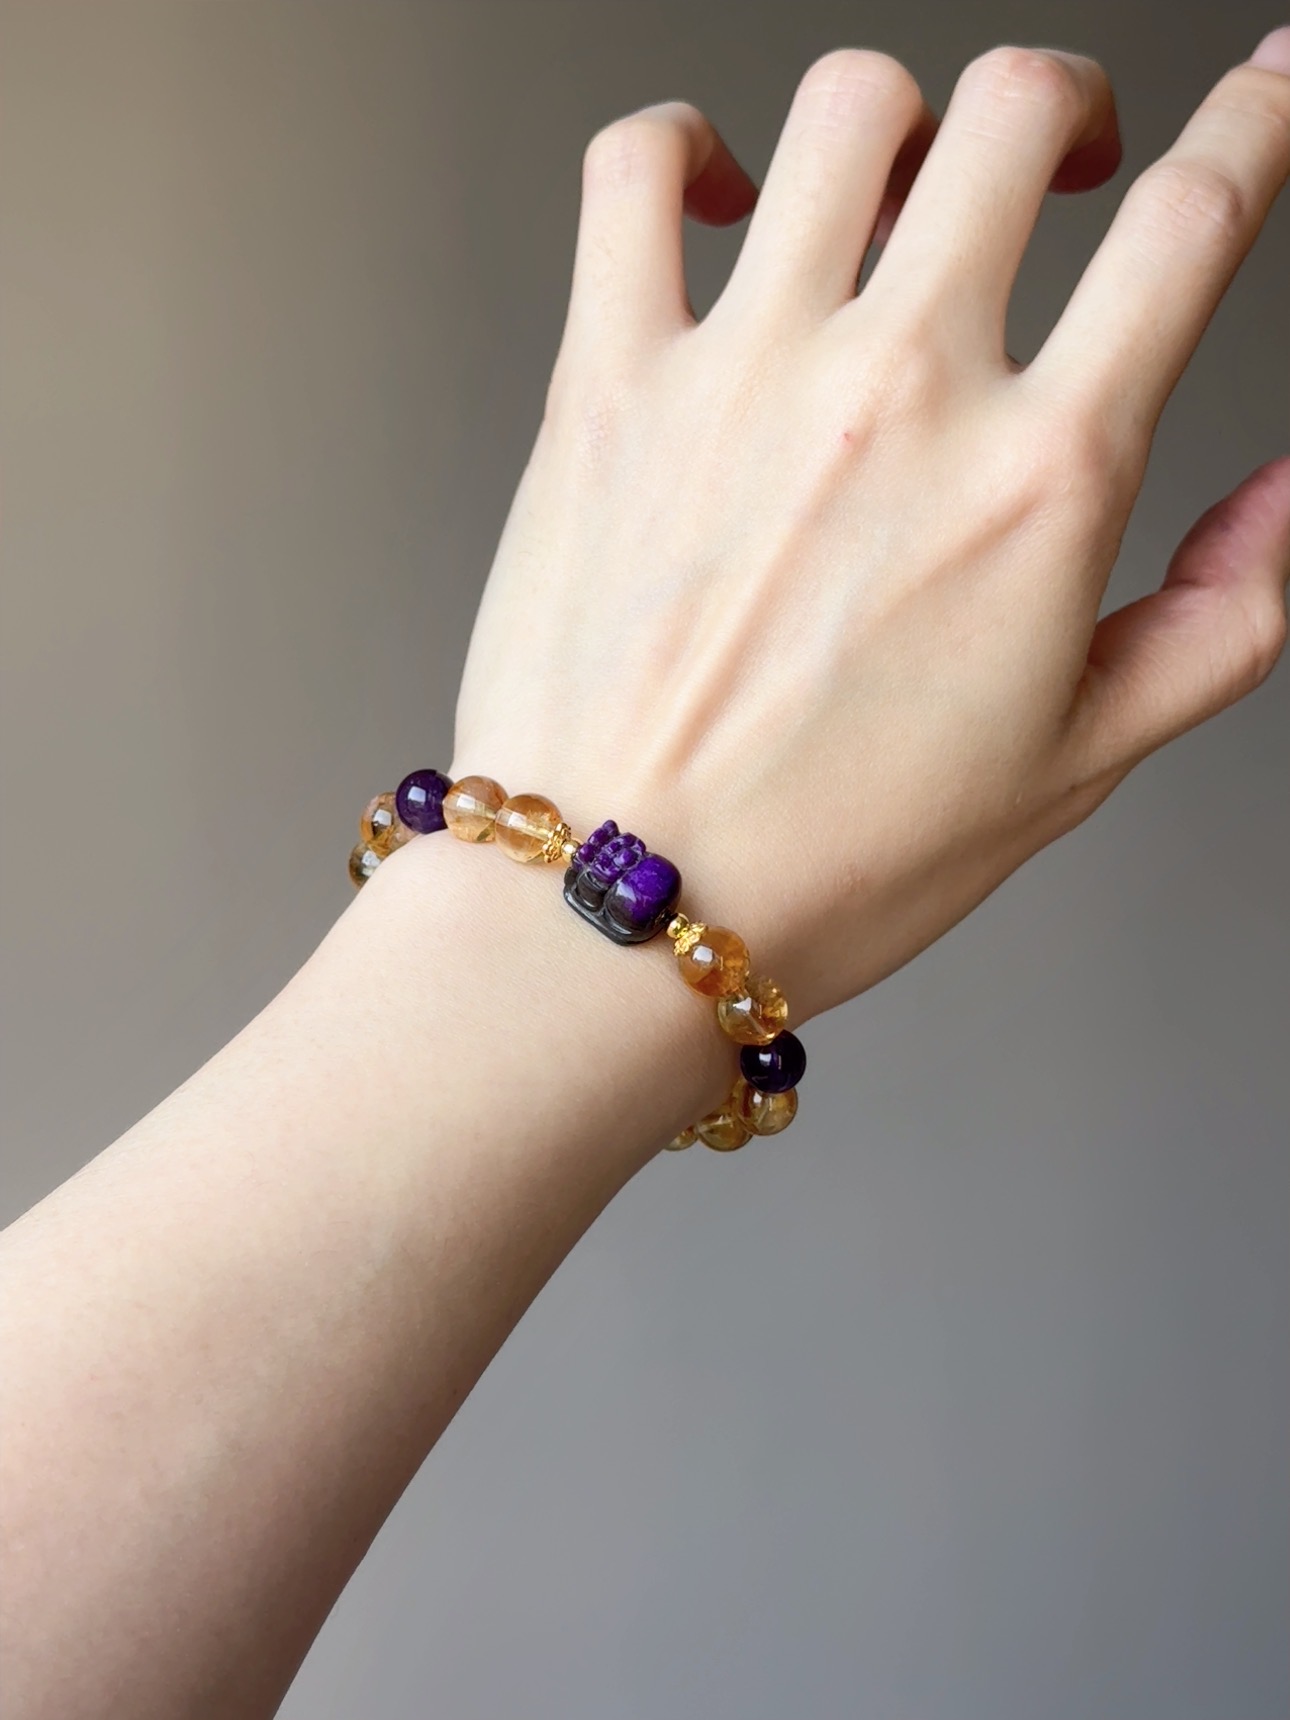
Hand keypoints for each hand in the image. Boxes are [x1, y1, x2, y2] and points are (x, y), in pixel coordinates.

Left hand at [448, 33, 1289, 1023]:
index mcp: (1037, 482)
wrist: (626, 910)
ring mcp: (743, 373)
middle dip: (1068, 109)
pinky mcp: (606, 382)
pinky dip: (684, 142)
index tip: (1267, 82)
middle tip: (1063, 163)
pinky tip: (725, 193)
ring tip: (895, 192)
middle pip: (1019, 113)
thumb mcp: (1078, 763)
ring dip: (901, 121)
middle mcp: (898, 393)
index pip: (1195, 223)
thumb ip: (1222, 618)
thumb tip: (1289, 498)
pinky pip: (636, 171)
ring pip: (851, 107)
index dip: (1259, 116)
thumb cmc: (833, 861)